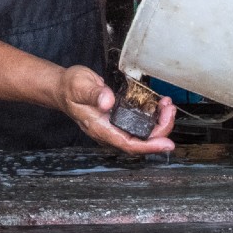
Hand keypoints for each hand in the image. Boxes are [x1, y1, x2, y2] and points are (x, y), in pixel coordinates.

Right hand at [54, 65, 175, 153]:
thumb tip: (108, 102)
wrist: (62, 88)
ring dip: (158, 123)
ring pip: (142, 134)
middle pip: (140, 141)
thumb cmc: (69, 88)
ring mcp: (114, 127)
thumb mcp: (79, 85)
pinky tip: (159, 106)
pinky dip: (153, 118)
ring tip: (167, 106)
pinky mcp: (118, 120)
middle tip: (169, 110)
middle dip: (160, 129)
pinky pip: (139, 125)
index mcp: (100, 128)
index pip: (128, 144)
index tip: (167, 143)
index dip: (149, 146)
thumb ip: (94, 93)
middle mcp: (109, 131)